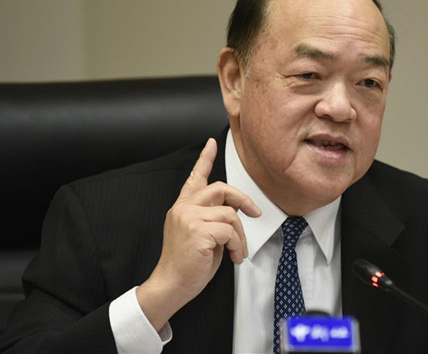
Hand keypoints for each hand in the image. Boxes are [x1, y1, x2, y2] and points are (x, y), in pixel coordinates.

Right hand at [137, 138, 261, 329]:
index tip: (211, 143)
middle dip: (242, 199)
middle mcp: (184, 208)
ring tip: (237, 251)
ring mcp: (189, 217)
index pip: (195, 177)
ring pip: (230, 214)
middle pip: (221, 189)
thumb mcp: (201, 234)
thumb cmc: (187, 263)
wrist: (171, 284)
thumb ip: (212, 217)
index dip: (205, 158)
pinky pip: (230, 231)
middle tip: (255, 213)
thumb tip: (234, 209)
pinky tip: (233, 257)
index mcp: (183, 207)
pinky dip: (237, 245)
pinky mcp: (197, 230)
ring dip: (241, 235)